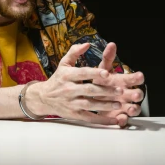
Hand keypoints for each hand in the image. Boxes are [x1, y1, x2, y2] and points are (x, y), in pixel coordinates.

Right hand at [27, 43, 141, 127]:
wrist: (44, 97)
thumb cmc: (58, 78)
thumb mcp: (64, 63)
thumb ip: (75, 52)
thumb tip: (88, 44)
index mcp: (67, 75)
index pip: (83, 73)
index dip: (95, 73)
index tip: (107, 73)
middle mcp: (68, 89)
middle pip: (89, 90)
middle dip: (105, 90)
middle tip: (120, 90)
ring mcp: (71, 103)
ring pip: (90, 105)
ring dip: (105, 105)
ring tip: (119, 104)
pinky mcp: (74, 114)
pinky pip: (89, 118)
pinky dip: (101, 120)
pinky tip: (113, 121)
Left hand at [92, 42, 144, 114]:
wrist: (93, 97)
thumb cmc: (101, 82)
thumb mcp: (103, 70)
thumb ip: (108, 58)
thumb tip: (111, 44)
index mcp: (124, 81)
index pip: (134, 78)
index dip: (137, 78)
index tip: (140, 76)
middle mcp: (127, 94)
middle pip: (137, 94)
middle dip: (137, 94)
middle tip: (136, 93)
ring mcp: (124, 106)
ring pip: (134, 108)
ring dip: (134, 108)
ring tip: (132, 108)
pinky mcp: (119, 117)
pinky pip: (124, 120)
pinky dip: (123, 120)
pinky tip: (121, 120)